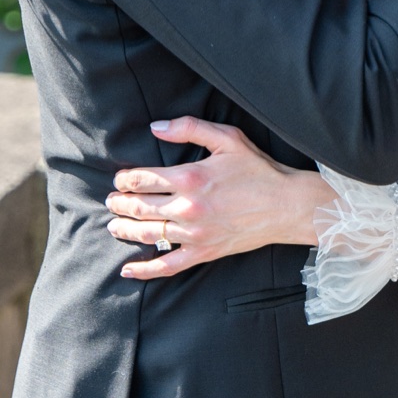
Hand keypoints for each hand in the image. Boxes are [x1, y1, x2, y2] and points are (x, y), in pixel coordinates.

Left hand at [106, 116, 327, 279]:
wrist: (286, 206)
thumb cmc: (259, 170)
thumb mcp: (228, 138)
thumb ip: (189, 128)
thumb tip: (155, 127)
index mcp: (190, 177)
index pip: (142, 179)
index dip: (124, 179)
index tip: (120, 179)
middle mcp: (188, 208)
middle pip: (139, 207)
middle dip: (119, 203)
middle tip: (110, 201)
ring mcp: (194, 234)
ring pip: (147, 234)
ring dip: (124, 230)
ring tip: (113, 225)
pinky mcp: (204, 253)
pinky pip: (168, 266)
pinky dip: (145, 270)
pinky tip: (127, 270)